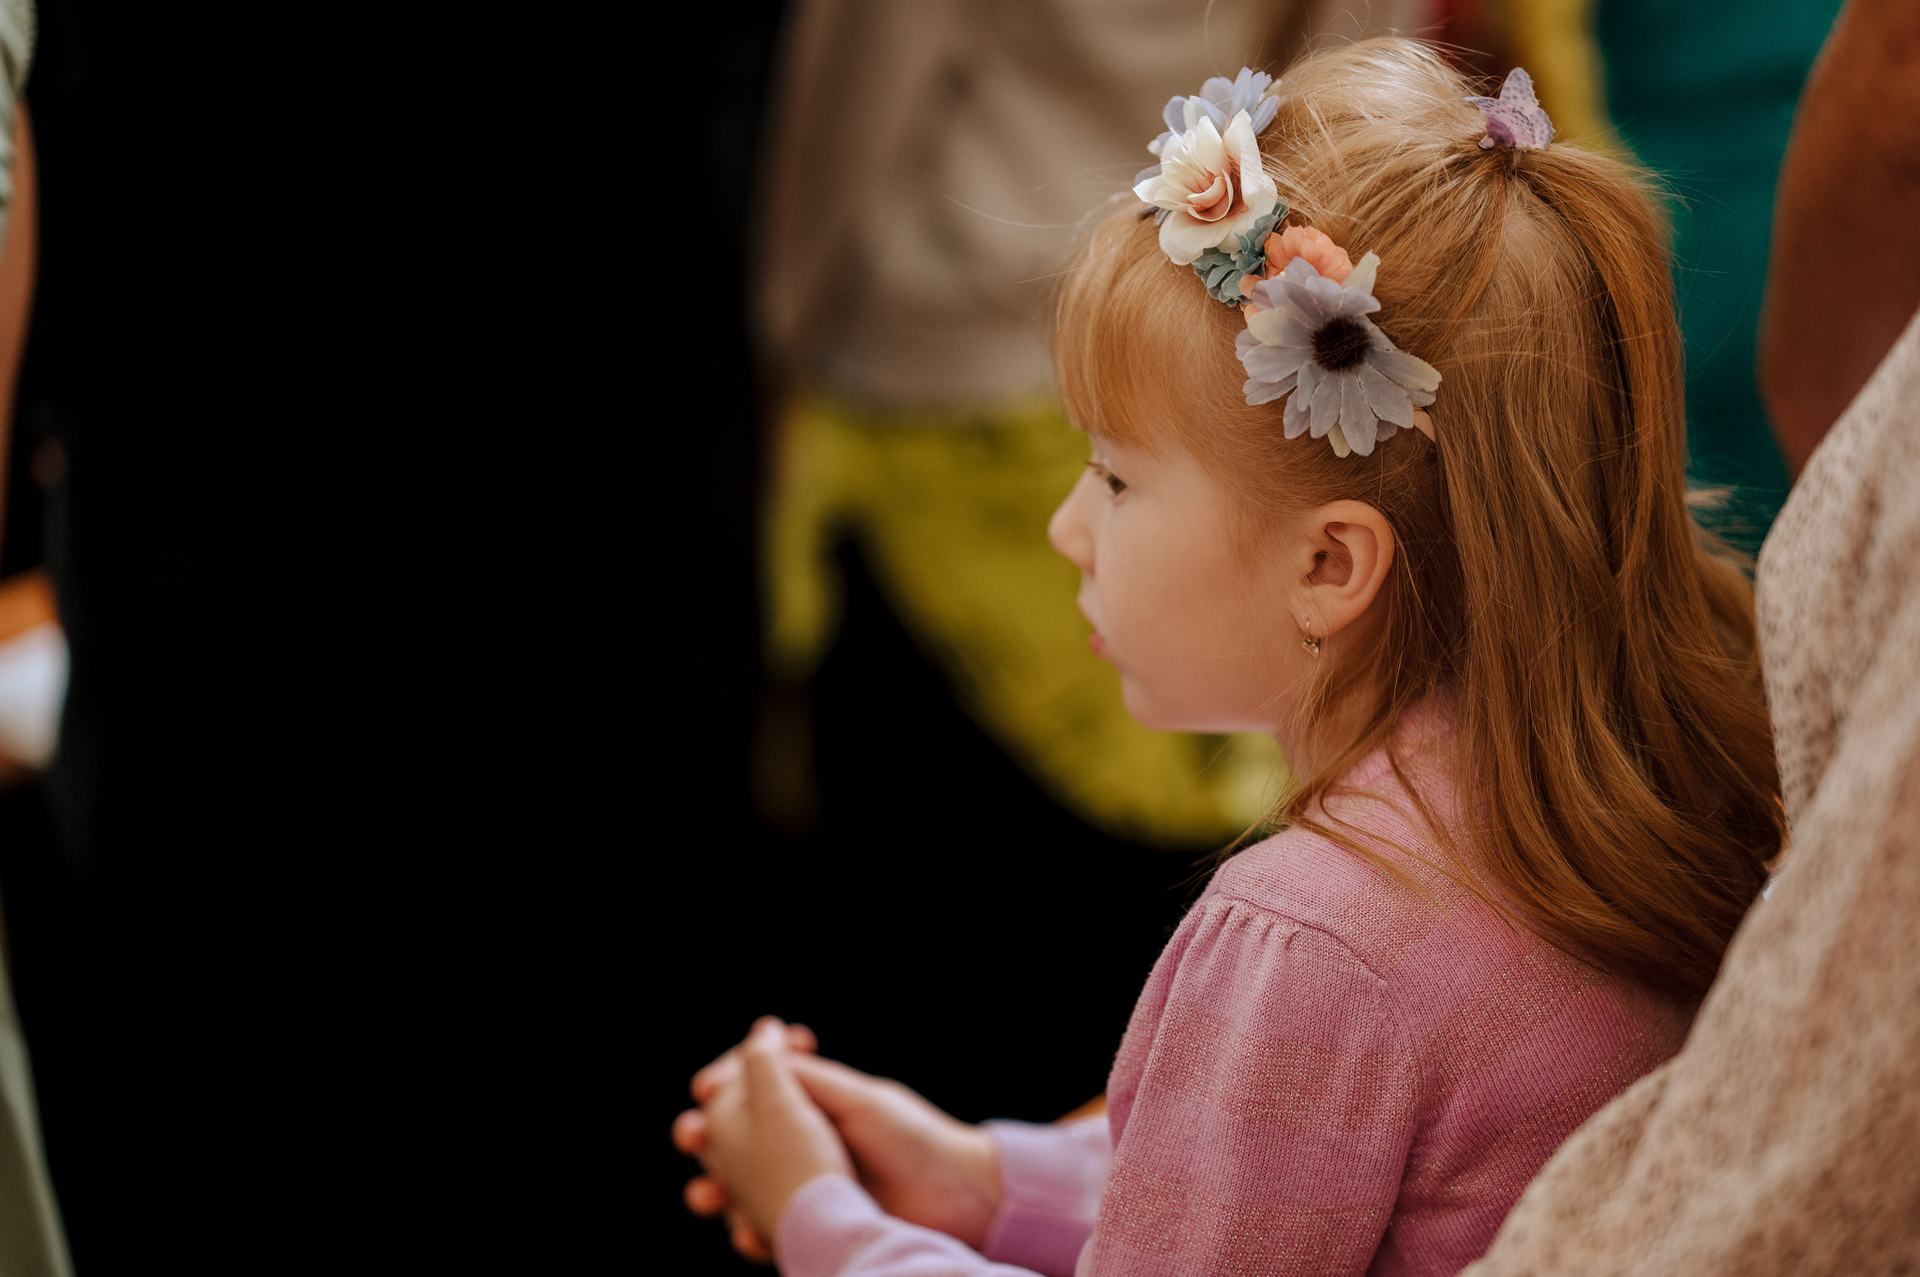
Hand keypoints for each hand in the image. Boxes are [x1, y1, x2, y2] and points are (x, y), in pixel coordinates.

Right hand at [676, 1023, 1001, 1252]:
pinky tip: (746, 1234)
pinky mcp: (811, 1224)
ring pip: (739, 1187)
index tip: (705, 1088)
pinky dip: (748, 1231)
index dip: (722, 1083)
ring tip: (706, 1195)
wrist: (958, 1197)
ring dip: (714, 1189)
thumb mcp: (861, 1099)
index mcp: (811, 1102)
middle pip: (731, 1137)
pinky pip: (766, 1228)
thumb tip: (758, 1057)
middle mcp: (800, 1142)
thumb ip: (812, 1082)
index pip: (750, 1085)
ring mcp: (803, 1184)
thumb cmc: (913, 1137)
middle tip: (692, 1136)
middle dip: (703, 1135)